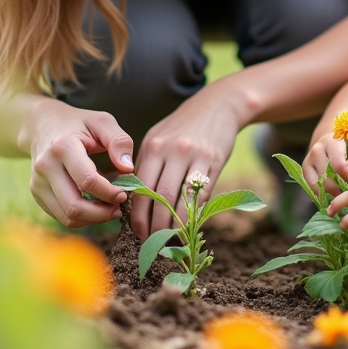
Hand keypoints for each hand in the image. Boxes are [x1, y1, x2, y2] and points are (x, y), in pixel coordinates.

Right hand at [25, 100, 134, 227]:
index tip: (124, 193)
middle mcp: (46, 167)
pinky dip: (82, 217)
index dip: (109, 193)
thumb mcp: (102, 122)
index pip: (87, 180)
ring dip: (93, 219)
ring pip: (67, 217)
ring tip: (110, 208)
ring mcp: (38, 183)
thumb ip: (119, 141)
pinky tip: (95, 205)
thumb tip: (128, 169)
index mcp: (63, 146)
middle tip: (119, 207)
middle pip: (74, 206)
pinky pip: (62, 217)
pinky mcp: (37, 194)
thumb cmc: (78, 123)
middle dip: (102, 214)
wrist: (42, 125)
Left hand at [131, 87, 242, 240]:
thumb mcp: (158, 138)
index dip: (137, 215)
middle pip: (160, 198)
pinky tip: (190, 224)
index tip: (137, 232)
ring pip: (181, 199)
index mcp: (152, 147)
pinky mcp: (214, 161)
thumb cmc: (181, 127)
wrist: (217, 106)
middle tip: (153, 242)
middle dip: (155, 225)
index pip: (141, 188)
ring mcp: (194, 156)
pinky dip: (195, 213)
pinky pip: (203, 194)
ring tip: (171, 239)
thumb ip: (145, 165)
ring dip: (175, 225)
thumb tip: (131, 198)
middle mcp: (171, 151)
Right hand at [302, 133, 347, 197]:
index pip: (338, 165)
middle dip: (338, 188)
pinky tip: (330, 195)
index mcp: (333, 142)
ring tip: (339, 196)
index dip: (347, 178)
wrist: (331, 140)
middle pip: (327, 176)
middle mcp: (317, 149)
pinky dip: (320, 194)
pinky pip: (311, 187)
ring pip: (318, 184)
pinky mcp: (304, 168)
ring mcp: (309, 159)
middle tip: (347, 193)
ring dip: (329, 193)